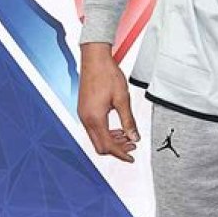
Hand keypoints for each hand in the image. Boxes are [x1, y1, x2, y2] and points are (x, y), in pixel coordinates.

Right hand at [78, 43, 139, 162]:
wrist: (94, 58)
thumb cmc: (107, 74)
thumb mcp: (123, 99)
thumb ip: (128, 121)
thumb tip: (134, 137)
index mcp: (95, 118)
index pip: (108, 145)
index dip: (121, 154)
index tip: (131, 158)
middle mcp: (86, 119)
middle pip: (100, 146)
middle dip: (117, 149)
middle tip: (132, 147)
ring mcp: (83, 114)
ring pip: (96, 138)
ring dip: (112, 141)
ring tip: (128, 138)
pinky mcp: (84, 110)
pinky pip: (94, 129)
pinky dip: (106, 133)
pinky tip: (118, 129)